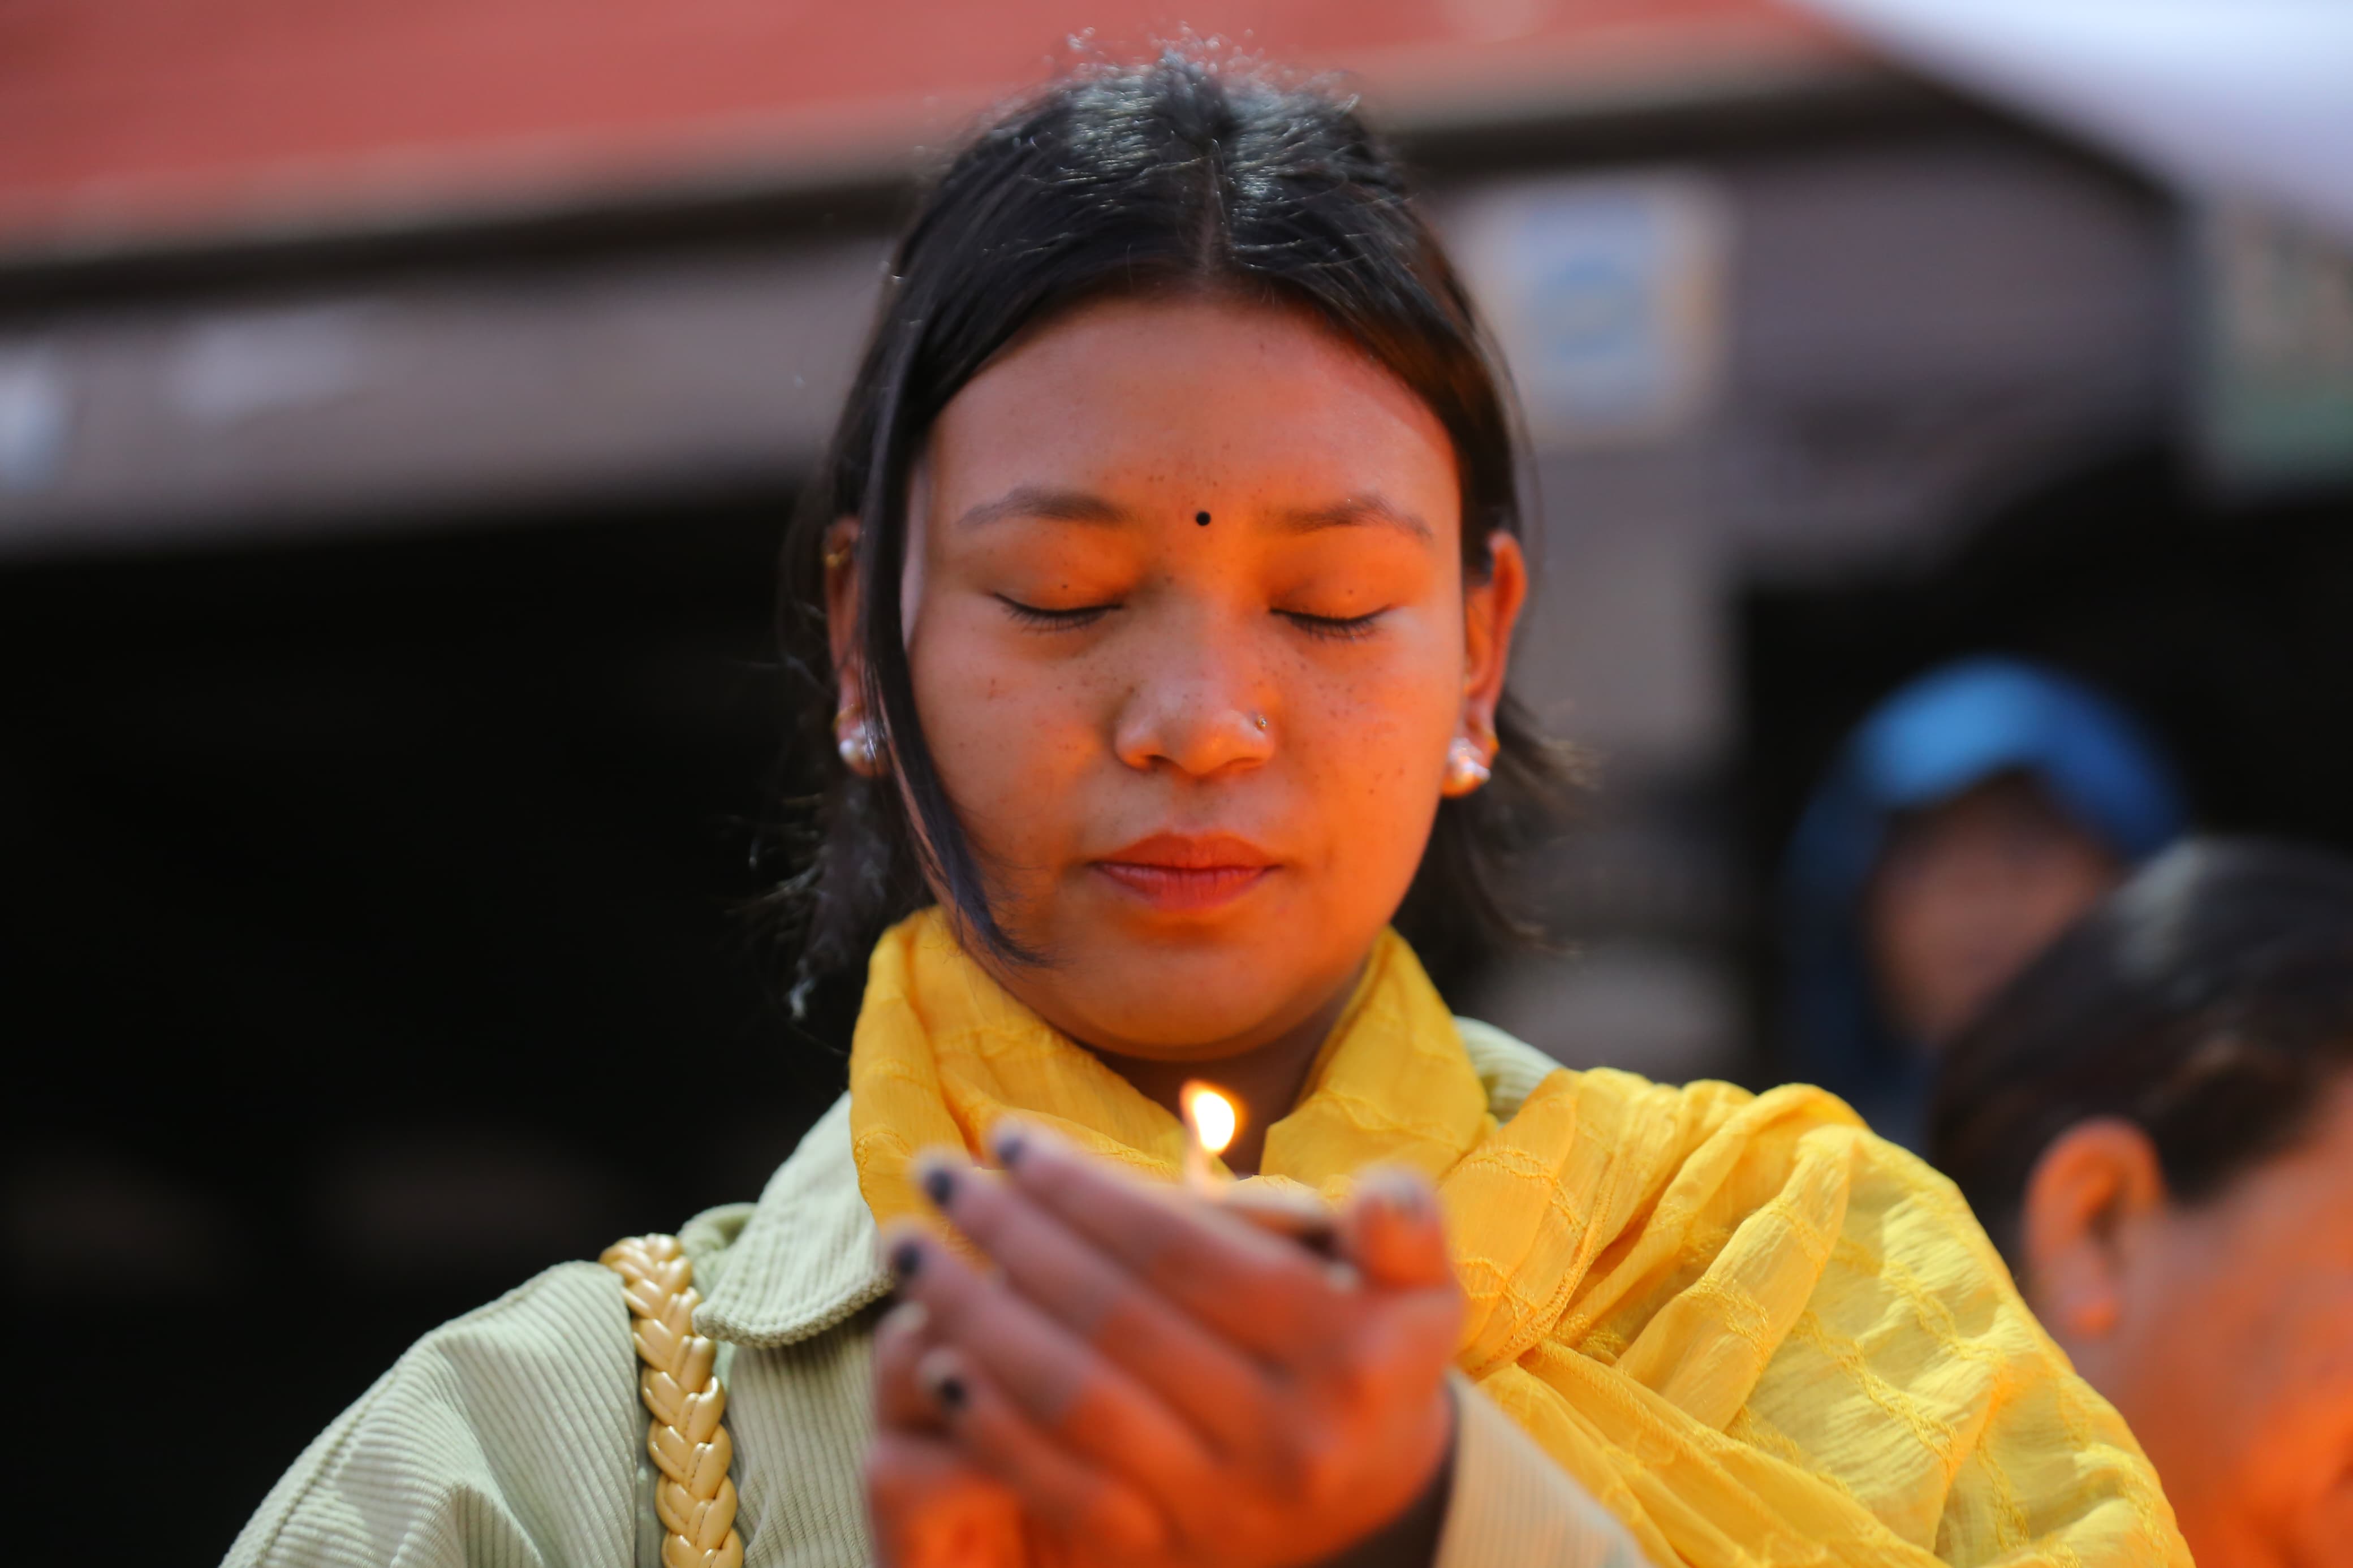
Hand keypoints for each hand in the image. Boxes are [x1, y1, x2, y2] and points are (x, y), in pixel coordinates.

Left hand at [865, 1123, 1461, 1567]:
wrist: (1374, 1512)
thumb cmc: (1376, 1356)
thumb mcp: (1419, 1287)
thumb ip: (1403, 1226)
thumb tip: (1377, 1191)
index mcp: (1352, 1356)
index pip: (1187, 1251)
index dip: (1087, 1188)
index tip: (1008, 1136)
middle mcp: (1287, 1438)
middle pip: (1116, 1316)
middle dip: (1011, 1233)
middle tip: (939, 1173)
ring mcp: (1219, 1506)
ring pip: (1072, 1397)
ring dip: (973, 1314)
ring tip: (908, 1245)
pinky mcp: (1160, 1554)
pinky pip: (1056, 1481)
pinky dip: (987, 1418)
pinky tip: (935, 1353)